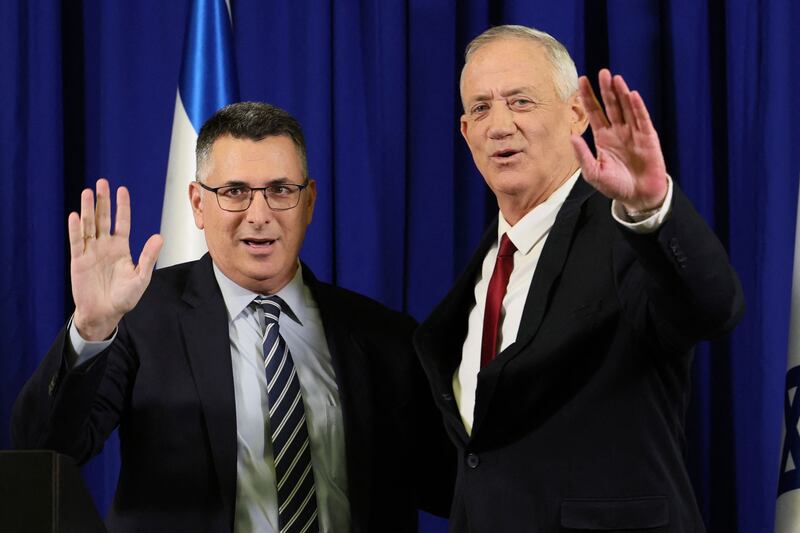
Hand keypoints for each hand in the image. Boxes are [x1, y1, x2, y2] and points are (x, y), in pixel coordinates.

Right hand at [68, 179, 162, 340]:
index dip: (122, 206)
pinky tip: (75, 215)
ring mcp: (91, 252)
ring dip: (88, 209)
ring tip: (87, 192)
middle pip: (103, 219)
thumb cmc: (125, 297)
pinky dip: (75, 229)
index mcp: (121, 248)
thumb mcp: (141, 277)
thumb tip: (159, 236)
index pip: (122, 222)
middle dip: (102, 201)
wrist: (106, 313)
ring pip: (89, 226)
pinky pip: (77, 242)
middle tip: (102, 182)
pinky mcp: (79, 261)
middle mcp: (105, 246)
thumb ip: (148, 256)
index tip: (121, 189)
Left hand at [571, 69, 667, 212]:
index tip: (581, 80)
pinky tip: (632, 95)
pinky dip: (638, 107)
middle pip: (611, 105)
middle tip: (602, 72)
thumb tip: (571, 136)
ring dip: (621, 93)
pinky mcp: (648, 138)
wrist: (638, 197)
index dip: (587, 96)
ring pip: (626, 108)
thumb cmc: (615, 186)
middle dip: (606, 89)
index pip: (594, 112)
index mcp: (603, 137)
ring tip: (615, 79)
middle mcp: (618, 131)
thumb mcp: (593, 173)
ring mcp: (634, 133)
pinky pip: (642, 120)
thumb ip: (583, 155)